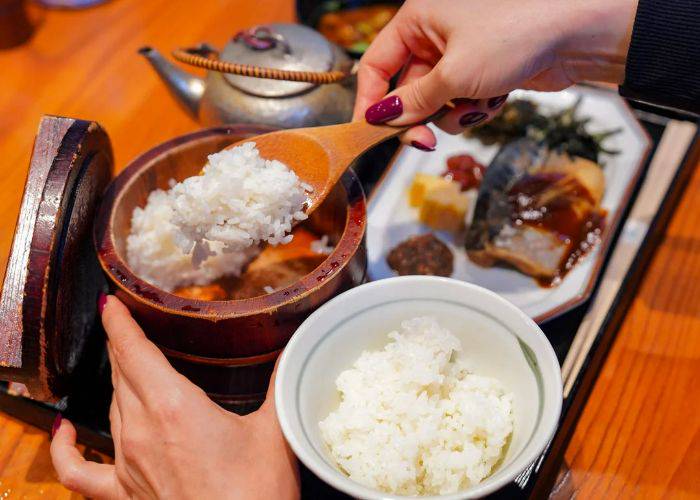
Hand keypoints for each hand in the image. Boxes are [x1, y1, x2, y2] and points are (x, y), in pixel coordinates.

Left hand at [50, 295, 298, 499]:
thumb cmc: (258, 492)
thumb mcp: (275, 430)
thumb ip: (279, 383)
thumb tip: (294, 348)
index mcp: (174, 407)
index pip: (133, 351)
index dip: (118, 322)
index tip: (112, 302)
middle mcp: (141, 431)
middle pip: (122, 373)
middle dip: (125, 344)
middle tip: (130, 323)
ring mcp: (128, 465)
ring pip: (111, 406)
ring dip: (118, 380)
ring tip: (126, 361)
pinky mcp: (124, 494)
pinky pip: (79, 472)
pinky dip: (65, 450)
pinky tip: (65, 430)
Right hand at [353, 0, 637, 148]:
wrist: (578, 32)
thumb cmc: (514, 34)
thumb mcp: (454, 73)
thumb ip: (414, 100)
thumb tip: (382, 118)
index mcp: (418, 19)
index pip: (376, 65)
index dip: (370, 101)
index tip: (370, 132)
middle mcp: (434, 34)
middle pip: (407, 89)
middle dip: (420, 116)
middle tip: (424, 143)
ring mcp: (460, 53)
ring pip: (436, 101)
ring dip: (453, 113)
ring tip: (479, 104)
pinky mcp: (482, 71)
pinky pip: (461, 102)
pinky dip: (474, 108)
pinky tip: (496, 99)